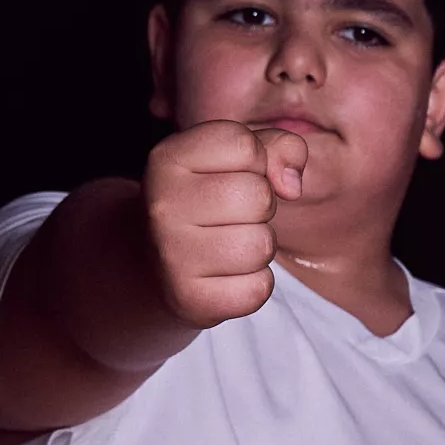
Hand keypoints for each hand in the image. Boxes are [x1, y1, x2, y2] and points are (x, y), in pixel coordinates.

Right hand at [143, 119, 309, 327]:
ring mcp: (172, 255)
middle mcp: (162, 205)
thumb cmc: (208, 201)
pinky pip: (259, 287)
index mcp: (167, 159)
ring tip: (228, 244)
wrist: (153, 265)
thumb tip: (291, 184)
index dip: (255, 161)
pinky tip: (225, 275)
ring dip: (259, 246)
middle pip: (259, 197)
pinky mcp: (191, 299)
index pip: (244, 145)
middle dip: (260, 207)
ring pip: (261, 245)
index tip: (231, 175)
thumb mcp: (234, 160)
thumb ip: (277, 148)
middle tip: (231, 216)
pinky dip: (254, 283)